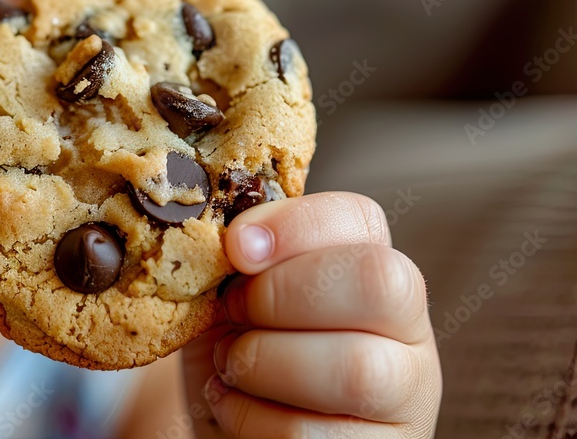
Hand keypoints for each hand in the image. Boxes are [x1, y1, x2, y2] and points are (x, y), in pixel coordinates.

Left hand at [182, 192, 441, 437]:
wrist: (232, 426)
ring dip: (264, 362)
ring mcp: (404, 399)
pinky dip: (251, 418)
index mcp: (372, 268)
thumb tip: (230, 235)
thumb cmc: (237, 345)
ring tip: (229, 364)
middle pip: (378, 282)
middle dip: (282, 293)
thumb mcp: (234, 290)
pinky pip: (315, 435)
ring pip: (357, 369)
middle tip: (232, 311)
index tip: (234, 246)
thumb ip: (242, 256)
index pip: (361, 218)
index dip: (295, 224)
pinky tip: (233, 405)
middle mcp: (406, 330)